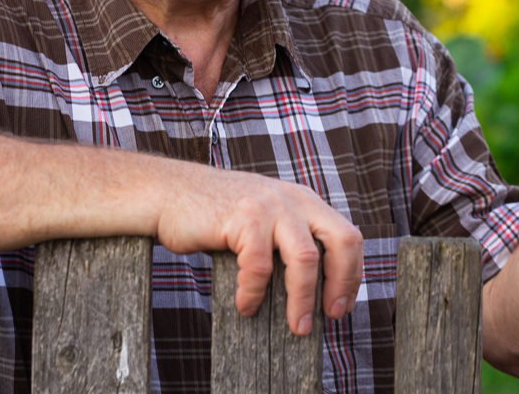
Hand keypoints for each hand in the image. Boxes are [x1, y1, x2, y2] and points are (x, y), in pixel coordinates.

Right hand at [153, 170, 363, 335]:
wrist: (168, 193)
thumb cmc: (214, 216)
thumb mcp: (263, 219)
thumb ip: (288, 239)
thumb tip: (312, 290)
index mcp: (304, 201)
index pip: (347, 236)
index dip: (351, 274)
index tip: (341, 304)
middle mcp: (293, 199)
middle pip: (341, 240)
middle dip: (341, 282)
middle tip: (331, 314)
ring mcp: (270, 206)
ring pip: (305, 258)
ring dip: (302, 299)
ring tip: (296, 325)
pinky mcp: (243, 217)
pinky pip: (260, 266)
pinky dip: (254, 292)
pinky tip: (244, 305)